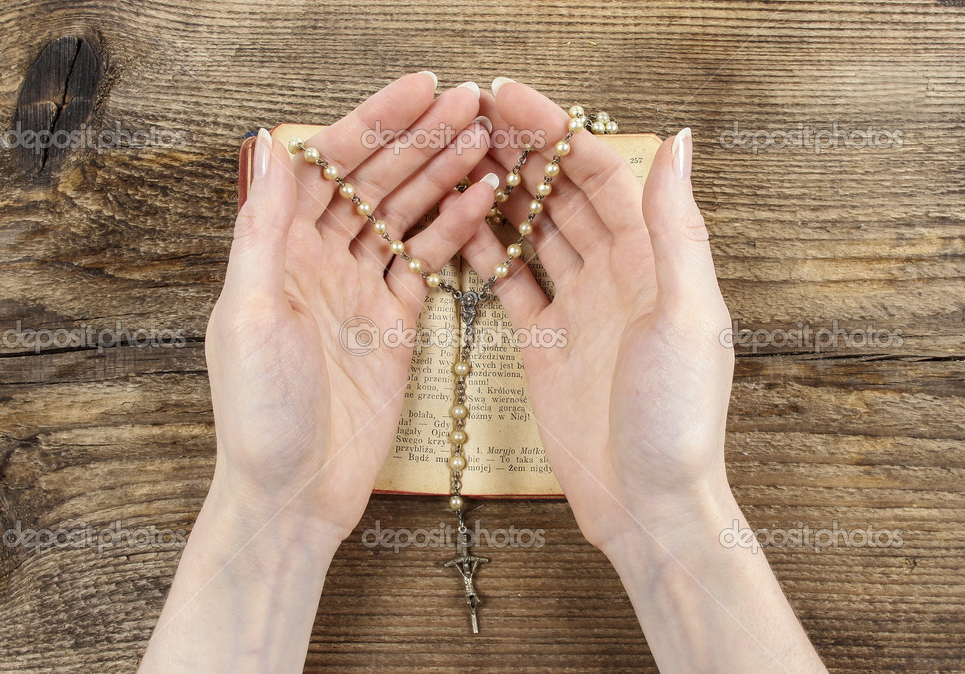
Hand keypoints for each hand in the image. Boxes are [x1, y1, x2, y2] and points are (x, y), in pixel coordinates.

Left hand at [205, 73, 496, 544]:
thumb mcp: (252, 315)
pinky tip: (481, 199)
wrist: (296, 493)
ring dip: (442, 176)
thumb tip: (268, 145)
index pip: (327, 166)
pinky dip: (453, 229)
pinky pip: (425, 261)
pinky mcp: (393, 320)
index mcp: (276, 251)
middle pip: (373, 182)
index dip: (372, 125)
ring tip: (484, 141)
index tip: (417, 93)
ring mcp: (358, 288)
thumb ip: (263, 228)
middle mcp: (317, 260)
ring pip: (404, 215)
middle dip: (419, 140)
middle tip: (468, 105)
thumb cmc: (260, 415)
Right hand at [462, 81, 822, 671]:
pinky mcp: (546, 342)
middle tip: (472, 119)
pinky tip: (461, 227)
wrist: (647, 504)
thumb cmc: (678, 419)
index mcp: (654, 260)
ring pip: (535, 234)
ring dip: (502, 196)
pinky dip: (488, 255)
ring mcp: (578, 307)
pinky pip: (513, 284)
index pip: (600, 175)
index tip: (508, 100)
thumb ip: (677, 229)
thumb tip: (679, 142)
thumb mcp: (685, 316)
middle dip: (522, 154)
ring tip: (460, 160)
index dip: (556, 133)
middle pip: (563, 195)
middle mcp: (616, 275)